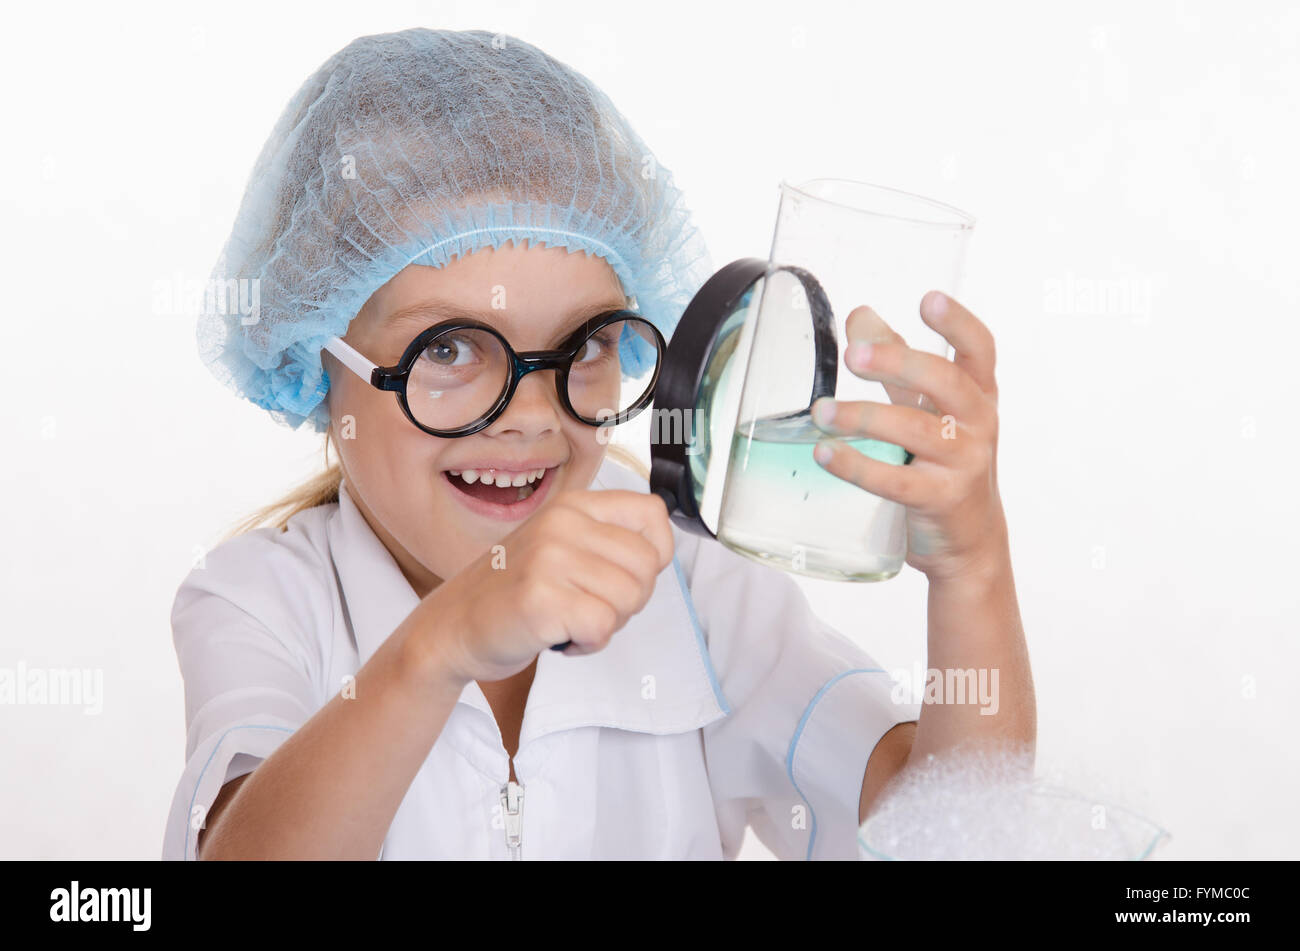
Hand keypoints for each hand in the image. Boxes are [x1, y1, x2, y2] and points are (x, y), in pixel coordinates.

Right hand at [421, 489, 674, 683]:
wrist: (452, 626)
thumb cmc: (515, 592)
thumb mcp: (560, 545)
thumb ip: (606, 540)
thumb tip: (661, 552)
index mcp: (573, 506)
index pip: (653, 514)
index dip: (655, 554)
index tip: (625, 575)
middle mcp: (562, 524)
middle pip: (647, 566)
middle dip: (629, 599)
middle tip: (587, 605)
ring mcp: (549, 559)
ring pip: (630, 598)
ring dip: (607, 623)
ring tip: (569, 619)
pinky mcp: (540, 600)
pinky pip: (603, 626)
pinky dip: (588, 643)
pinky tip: (559, 636)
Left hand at [810, 290, 1006, 583]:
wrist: (968, 538)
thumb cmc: (944, 462)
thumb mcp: (929, 408)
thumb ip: (896, 364)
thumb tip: (860, 316)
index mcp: (978, 394)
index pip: (980, 350)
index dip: (958, 323)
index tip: (928, 300)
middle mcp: (978, 424)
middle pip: (944, 382)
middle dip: (896, 364)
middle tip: (852, 357)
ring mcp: (963, 463)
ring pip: (913, 430)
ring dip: (861, 417)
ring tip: (821, 412)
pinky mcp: (940, 499)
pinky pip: (895, 480)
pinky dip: (856, 466)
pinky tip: (826, 453)